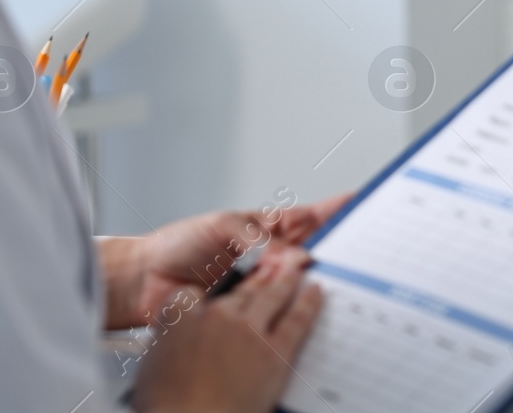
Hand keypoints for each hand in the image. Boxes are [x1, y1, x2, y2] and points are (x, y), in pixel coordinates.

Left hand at [103, 194, 350, 330]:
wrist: (146, 280)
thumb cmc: (180, 244)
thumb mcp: (223, 226)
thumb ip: (260, 239)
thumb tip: (294, 257)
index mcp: (269, 228)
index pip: (312, 215)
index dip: (339, 208)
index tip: (365, 201)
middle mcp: (272, 256)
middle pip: (316, 250)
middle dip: (339, 248)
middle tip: (361, 248)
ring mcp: (264, 284)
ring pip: (301, 282)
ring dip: (317, 280)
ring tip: (337, 274)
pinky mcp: (253, 311)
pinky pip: (279, 310)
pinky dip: (292, 308)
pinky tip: (305, 305)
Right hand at [130, 252, 323, 412]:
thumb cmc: (167, 406)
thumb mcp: (152, 366)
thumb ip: (168, 342)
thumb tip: (175, 341)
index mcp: (180, 318)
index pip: (191, 294)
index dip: (201, 298)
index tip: (207, 302)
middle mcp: (217, 316)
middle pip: (240, 289)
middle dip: (255, 278)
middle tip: (268, 268)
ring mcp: (249, 330)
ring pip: (272, 294)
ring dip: (286, 278)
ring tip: (295, 268)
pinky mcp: (276, 351)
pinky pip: (297, 318)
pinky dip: (309, 303)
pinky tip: (316, 292)